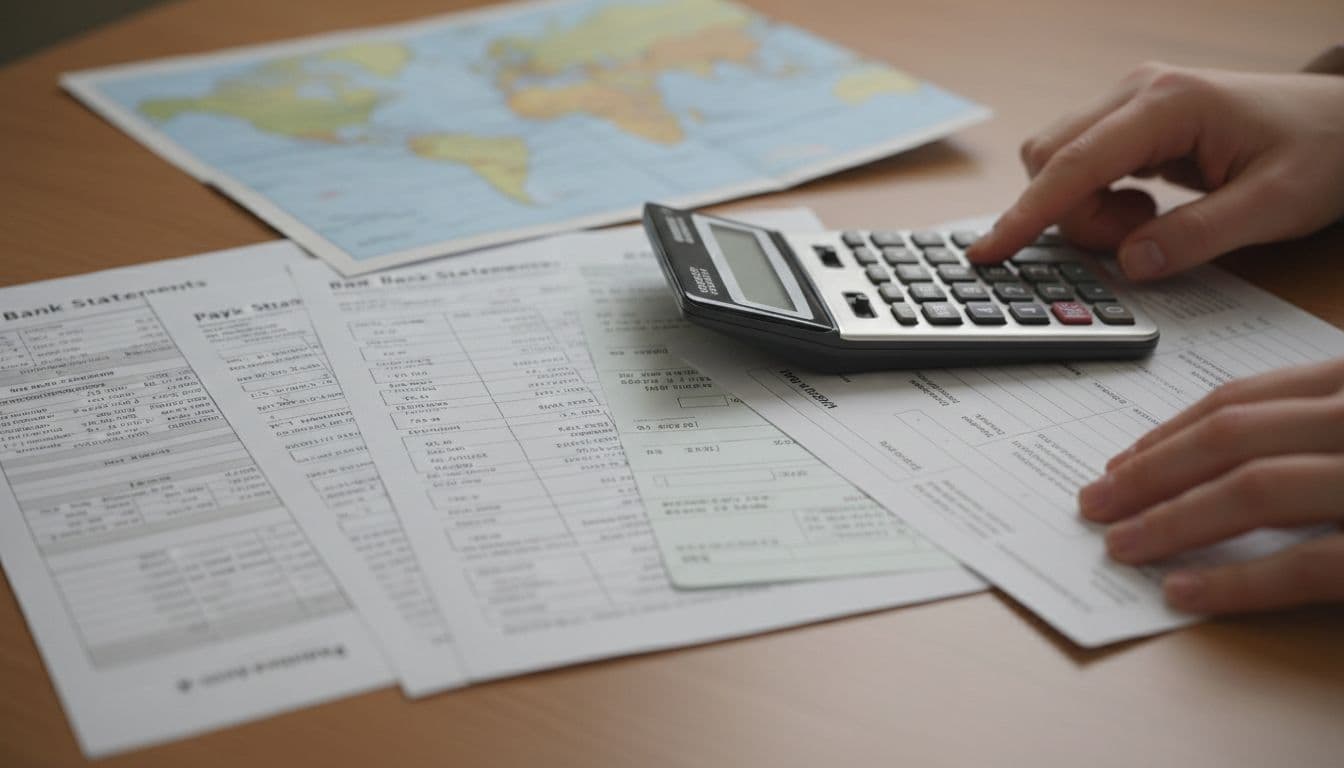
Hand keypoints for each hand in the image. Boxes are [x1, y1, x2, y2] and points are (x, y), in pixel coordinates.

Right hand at [966, 63, 1343, 279]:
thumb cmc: (1322, 152)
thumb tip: (1129, 263)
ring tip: (1148, 222)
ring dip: (1086, 211)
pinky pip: (1081, 167)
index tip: (988, 251)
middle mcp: (1136, 93)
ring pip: (1059, 165)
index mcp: (1167, 103)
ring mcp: (1130, 104)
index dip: (1026, 214)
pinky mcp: (1131, 123)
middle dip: (1072, 216)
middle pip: (1050, 159)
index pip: (1073, 164)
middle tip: (1135, 239)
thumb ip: (1197, 238)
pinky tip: (1146, 208)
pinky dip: (1097, 201)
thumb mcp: (1274, 207)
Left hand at [1078, 358, 1343, 613]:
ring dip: (1172, 519)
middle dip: (1150, 473)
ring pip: (1255, 489)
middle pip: (1232, 438)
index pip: (1242, 402)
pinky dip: (1237, 581)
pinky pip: (1305, 565)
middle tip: (1094, 503)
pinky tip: (1182, 590)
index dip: (1169, 435)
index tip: (1118, 465)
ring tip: (1119, 546)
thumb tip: (1202, 466)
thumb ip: (1303, 432)